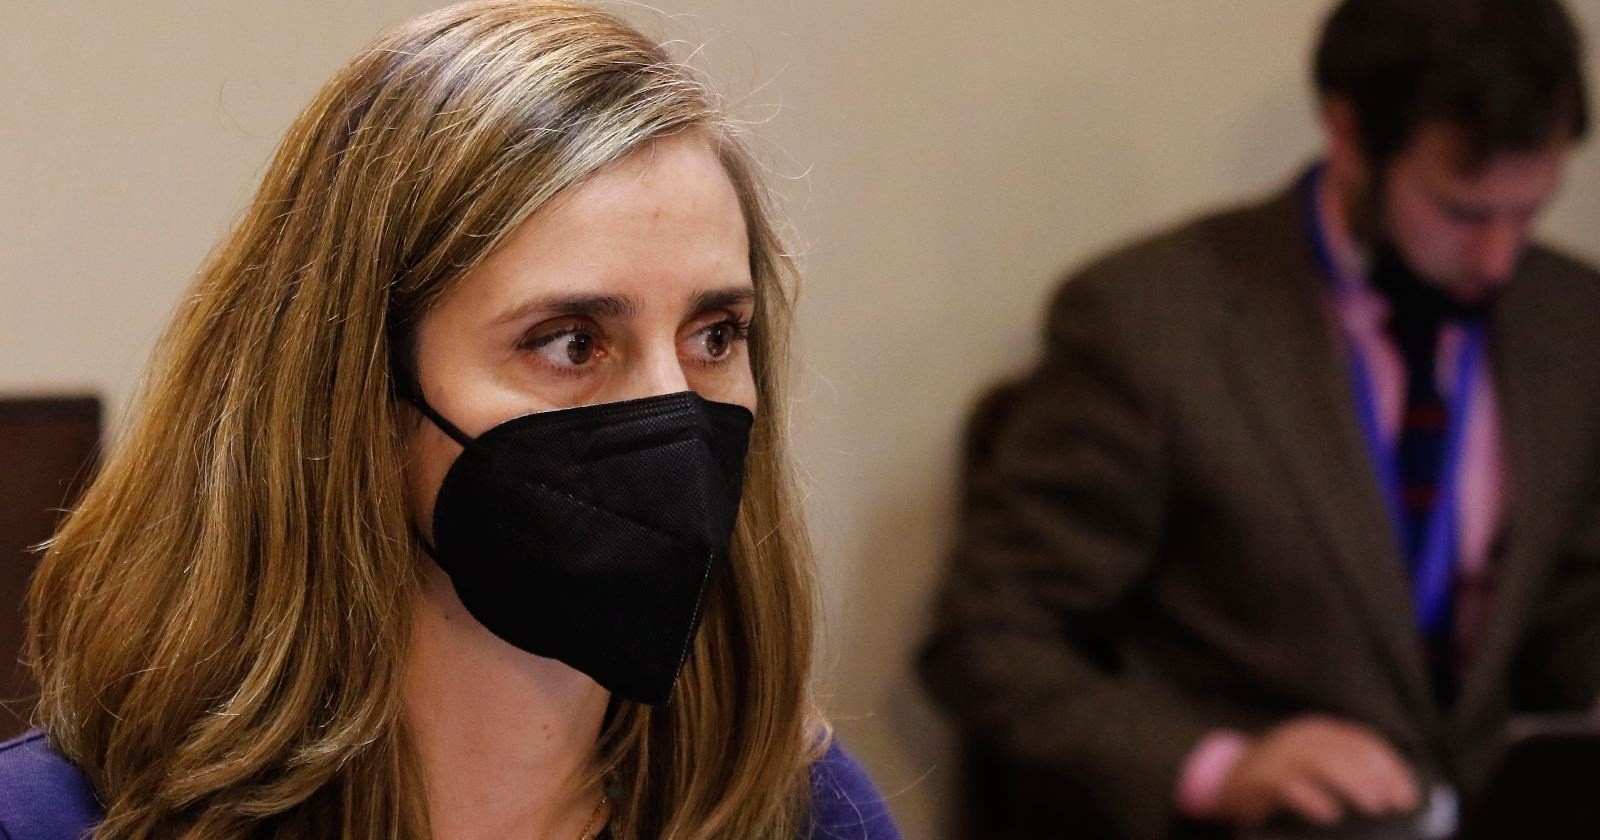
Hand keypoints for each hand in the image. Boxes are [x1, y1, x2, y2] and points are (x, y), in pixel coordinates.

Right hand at [1212, 716, 1419, 827]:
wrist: (1230, 781)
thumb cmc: (1284, 779)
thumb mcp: (1316, 766)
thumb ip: (1347, 771)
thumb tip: (1393, 795)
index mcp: (1319, 731)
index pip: (1363, 741)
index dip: (1390, 767)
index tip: (1408, 797)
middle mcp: (1300, 738)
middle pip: (1346, 751)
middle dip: (1376, 777)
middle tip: (1393, 804)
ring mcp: (1279, 755)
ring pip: (1321, 762)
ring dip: (1352, 784)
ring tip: (1373, 807)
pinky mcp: (1261, 778)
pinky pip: (1289, 785)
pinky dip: (1311, 799)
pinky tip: (1329, 815)